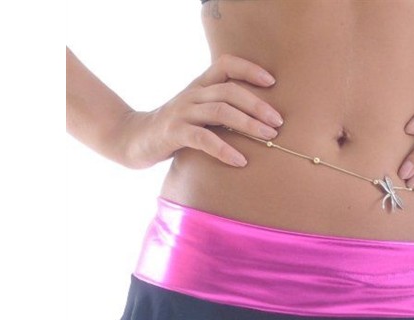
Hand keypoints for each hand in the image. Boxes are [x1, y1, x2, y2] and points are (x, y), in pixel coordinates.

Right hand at [117, 53, 283, 168]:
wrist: (135, 139)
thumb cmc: (174, 130)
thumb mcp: (197, 113)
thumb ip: (219, 111)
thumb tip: (257, 121)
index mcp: (200, 85)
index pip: (226, 64)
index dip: (250, 69)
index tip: (272, 82)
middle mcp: (193, 94)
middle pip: (230, 91)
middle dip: (258, 106)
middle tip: (279, 122)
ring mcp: (183, 112)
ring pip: (221, 111)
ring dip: (248, 124)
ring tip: (268, 137)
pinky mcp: (174, 133)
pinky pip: (204, 139)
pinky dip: (225, 150)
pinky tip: (240, 161)